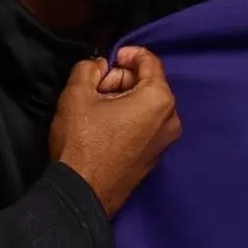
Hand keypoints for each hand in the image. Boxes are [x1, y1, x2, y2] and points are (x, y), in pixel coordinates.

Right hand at [49, 46, 181, 216]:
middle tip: (95, 89)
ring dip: (123, 99)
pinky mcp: (154, 157)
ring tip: (96, 109)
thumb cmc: (82, 142)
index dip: (128, 54)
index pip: (150, 61)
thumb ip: (89, 68)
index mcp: (158, 99)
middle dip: (121, 80)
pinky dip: (128, 118)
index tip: (109, 59)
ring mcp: (165, 142)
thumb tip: (100, 66)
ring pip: (146, 105)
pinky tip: (104, 127)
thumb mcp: (77, 94)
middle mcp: (170, 119)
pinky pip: (146, 125)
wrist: (82, 193)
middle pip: (148, 84)